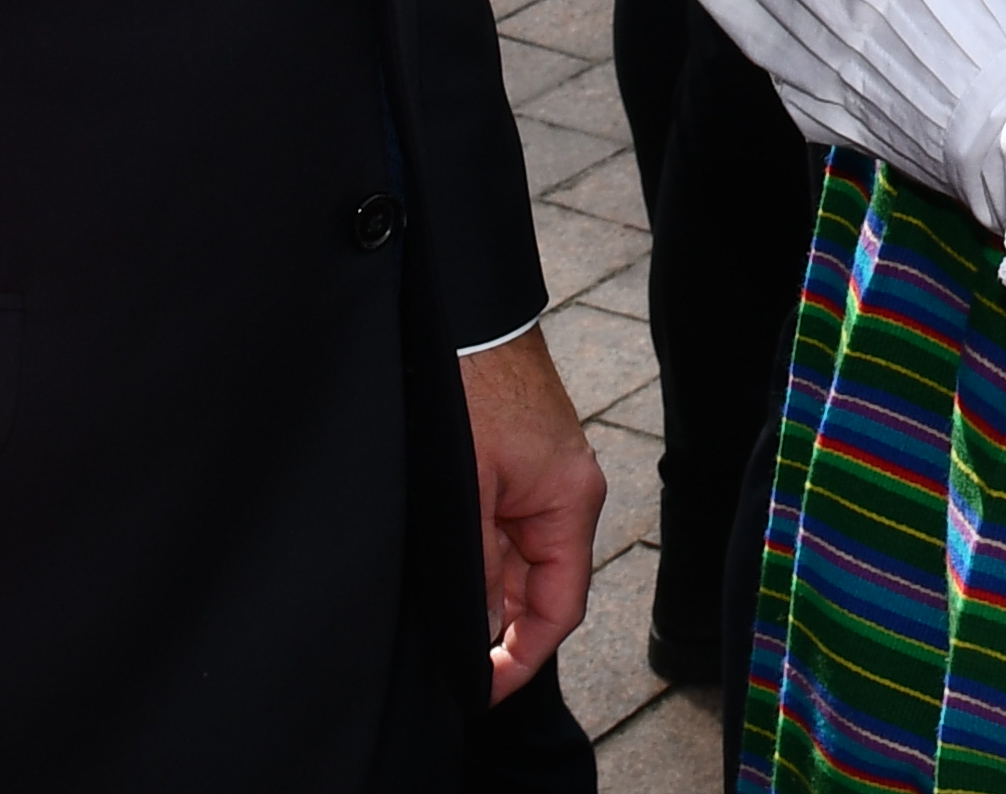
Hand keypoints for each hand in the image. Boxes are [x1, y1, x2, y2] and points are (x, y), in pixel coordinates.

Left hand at [461, 328, 605, 702]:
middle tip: (447, 661)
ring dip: (483, 591)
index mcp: (569, 501)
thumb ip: (476, 562)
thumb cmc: (471, 388)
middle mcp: (566, 494)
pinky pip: (503, 529)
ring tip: (436, 618)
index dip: (522, 657)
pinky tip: (442, 568)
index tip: (482, 690)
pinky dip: (478, 556)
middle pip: (538, 586)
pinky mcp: (518, 464)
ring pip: (516, 560)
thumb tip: (475, 628)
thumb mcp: (468, 489)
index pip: (559, 608)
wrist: (464, 315)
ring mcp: (542, 479)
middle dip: (497, 626)